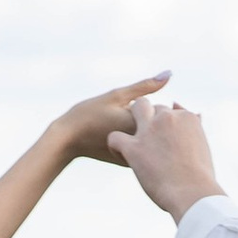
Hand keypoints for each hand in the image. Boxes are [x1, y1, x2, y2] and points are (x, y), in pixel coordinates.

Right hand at [56, 73, 171, 164]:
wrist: (67, 140)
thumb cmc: (89, 114)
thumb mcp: (117, 95)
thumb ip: (146, 86)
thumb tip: (169, 73)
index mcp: (143, 124)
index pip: (165, 112)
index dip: (152, 106)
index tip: (133, 107)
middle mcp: (143, 144)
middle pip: (162, 130)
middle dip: (154, 121)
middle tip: (124, 118)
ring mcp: (136, 157)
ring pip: (153, 143)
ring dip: (149, 135)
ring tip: (119, 128)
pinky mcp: (130, 164)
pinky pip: (144, 153)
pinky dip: (141, 145)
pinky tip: (120, 137)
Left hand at [114, 98, 223, 218]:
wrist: (193, 192)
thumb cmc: (200, 178)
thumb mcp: (202, 147)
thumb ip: (194, 128)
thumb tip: (192, 112)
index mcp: (187, 118)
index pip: (172, 112)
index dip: (167, 127)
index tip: (167, 143)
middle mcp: (168, 118)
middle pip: (154, 107)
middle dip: (150, 118)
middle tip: (150, 140)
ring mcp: (150, 131)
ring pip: (136, 108)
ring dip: (132, 119)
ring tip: (134, 140)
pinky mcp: (134, 148)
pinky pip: (115, 137)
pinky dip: (116, 146)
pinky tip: (123, 156)